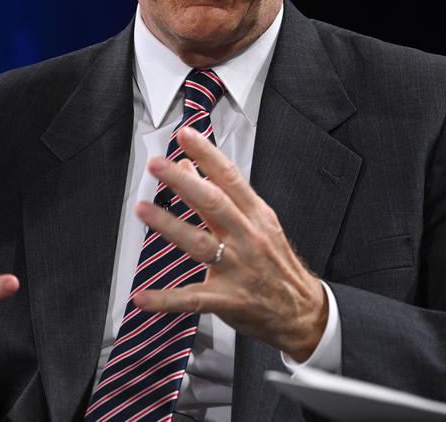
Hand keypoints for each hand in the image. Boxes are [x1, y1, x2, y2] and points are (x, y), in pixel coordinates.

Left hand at [133, 126, 327, 361]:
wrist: (302, 310)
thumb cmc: (275, 262)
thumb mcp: (257, 221)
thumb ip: (223, 194)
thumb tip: (187, 166)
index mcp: (255, 215)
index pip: (229, 177)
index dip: (206, 154)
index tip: (186, 135)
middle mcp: (247, 237)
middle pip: (213, 203)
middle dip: (183, 182)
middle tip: (158, 165)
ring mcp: (237, 268)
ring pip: (199, 243)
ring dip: (169, 225)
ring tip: (143, 210)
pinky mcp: (228, 299)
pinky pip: (192, 299)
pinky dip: (166, 299)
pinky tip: (143, 296)